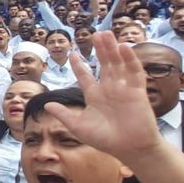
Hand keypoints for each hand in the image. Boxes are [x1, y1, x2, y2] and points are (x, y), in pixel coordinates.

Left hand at [44, 32, 163, 161]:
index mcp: (94, 96)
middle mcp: (109, 89)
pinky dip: (130, 59)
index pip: (86, 76)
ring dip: (113, 49)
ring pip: (118, 64)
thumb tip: (46, 105)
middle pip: (104, 64)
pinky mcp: (137, 91)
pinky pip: (133, 72)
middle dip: (100, 49)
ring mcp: (123, 89)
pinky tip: (124, 47)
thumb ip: (64, 114)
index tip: (73, 53)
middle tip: (96, 34)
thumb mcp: (79, 126)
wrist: (129, 149)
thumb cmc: (105, 140)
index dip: (80, 65)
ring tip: (107, 34)